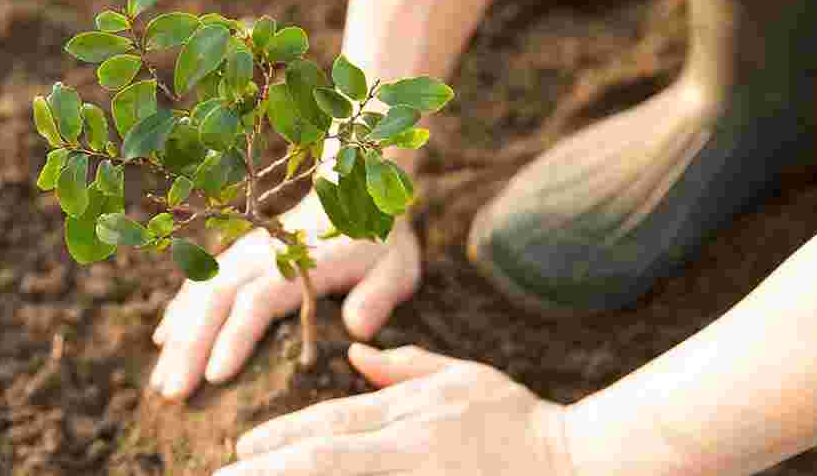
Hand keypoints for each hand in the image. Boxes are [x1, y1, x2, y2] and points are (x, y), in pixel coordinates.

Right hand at [150, 195, 422, 399]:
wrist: (354, 192)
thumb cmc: (378, 242)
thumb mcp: (396, 267)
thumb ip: (377, 297)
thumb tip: (358, 329)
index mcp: (298, 263)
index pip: (257, 302)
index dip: (235, 338)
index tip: (215, 377)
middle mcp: (261, 256)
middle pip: (215, 301)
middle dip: (190, 348)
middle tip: (172, 394)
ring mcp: (243, 254)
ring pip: (200, 294)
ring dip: (178, 338)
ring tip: (159, 383)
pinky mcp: (235, 256)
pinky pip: (198, 282)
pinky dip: (179, 311)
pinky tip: (163, 342)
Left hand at [218, 345, 574, 475]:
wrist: (575, 463)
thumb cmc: (517, 419)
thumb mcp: (462, 378)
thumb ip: (406, 367)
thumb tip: (358, 353)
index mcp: (409, 416)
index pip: (329, 426)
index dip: (280, 439)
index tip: (241, 451)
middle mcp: (405, 453)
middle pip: (322, 462)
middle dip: (267, 472)